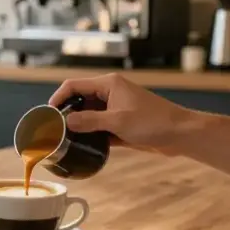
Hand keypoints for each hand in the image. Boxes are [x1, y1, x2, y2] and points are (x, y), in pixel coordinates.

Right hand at [48, 73, 195, 154]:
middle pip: (80, 98)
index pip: (74, 85)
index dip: (58, 97)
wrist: (181, 134)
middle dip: (67, 112)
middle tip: (54, 129)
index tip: (48, 114)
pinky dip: (91, 132)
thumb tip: (66, 122)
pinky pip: (99, 124)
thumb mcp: (117, 122)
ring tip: (66, 138)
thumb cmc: (153, 122)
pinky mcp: (121, 121)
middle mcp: (110, 92)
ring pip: (89, 113)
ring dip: (79, 124)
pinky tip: (83, 145)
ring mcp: (116, 107)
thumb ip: (89, 121)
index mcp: (109, 84)